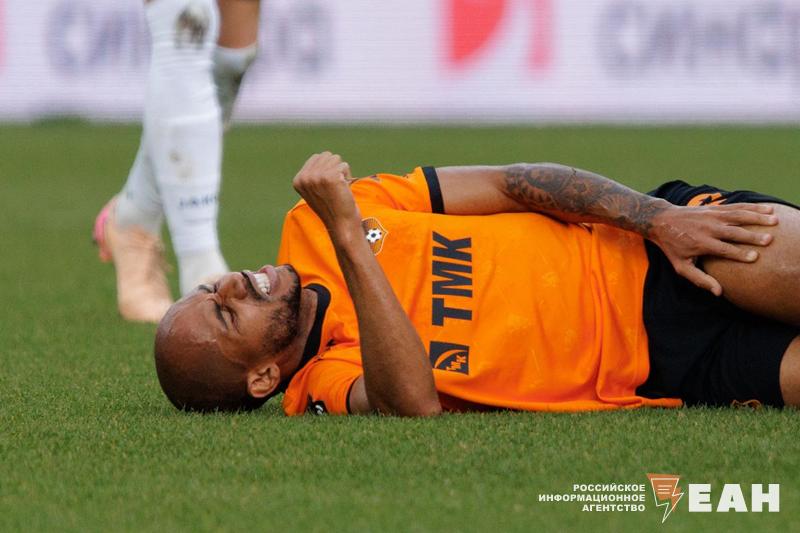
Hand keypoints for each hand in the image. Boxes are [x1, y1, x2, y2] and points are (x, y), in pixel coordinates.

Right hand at [293, 152, 360, 233]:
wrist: (341, 224)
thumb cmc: (332, 207)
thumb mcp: (316, 190)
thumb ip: (314, 173)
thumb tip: (323, 155)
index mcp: (298, 180)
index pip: (317, 157)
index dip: (327, 170)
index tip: (326, 188)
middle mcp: (305, 177)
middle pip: (326, 155)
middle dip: (335, 169)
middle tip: (335, 188)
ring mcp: (316, 176)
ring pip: (336, 159)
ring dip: (341, 173)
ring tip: (339, 189)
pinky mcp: (330, 176)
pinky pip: (344, 166)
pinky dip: (348, 177)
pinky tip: (344, 190)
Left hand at [648, 203, 777, 295]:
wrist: (661, 220)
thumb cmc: (673, 247)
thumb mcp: (681, 266)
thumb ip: (699, 279)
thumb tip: (718, 292)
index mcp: (700, 243)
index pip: (723, 249)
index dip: (739, 253)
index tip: (755, 257)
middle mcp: (707, 228)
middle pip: (733, 232)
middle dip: (751, 235)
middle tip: (768, 240)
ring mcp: (711, 216)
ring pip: (737, 216)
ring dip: (756, 217)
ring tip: (774, 221)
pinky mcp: (714, 208)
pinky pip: (735, 206)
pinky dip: (752, 206)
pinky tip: (767, 209)